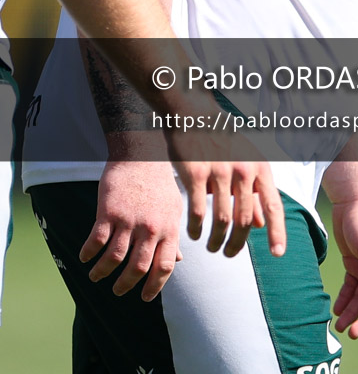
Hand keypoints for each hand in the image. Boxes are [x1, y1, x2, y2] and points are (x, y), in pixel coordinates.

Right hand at [80, 159, 182, 301]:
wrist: (141, 155)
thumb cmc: (159, 183)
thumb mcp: (173, 209)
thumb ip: (173, 236)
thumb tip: (178, 261)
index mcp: (168, 228)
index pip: (164, 267)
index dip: (155, 286)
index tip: (145, 297)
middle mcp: (150, 228)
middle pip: (138, 268)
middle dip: (125, 285)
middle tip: (118, 291)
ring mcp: (129, 220)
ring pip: (113, 259)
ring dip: (102, 273)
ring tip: (95, 277)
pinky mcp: (109, 212)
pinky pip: (96, 241)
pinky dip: (88, 254)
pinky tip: (84, 257)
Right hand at [165, 129, 285, 257]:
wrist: (195, 114)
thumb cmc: (224, 141)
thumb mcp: (247, 162)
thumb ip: (254, 193)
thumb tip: (261, 225)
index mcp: (260, 167)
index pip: (273, 205)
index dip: (277, 232)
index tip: (278, 254)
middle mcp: (243, 170)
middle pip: (244, 219)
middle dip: (237, 243)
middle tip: (229, 254)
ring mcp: (219, 171)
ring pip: (221, 219)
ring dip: (216, 240)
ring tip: (212, 247)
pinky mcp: (195, 173)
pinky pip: (197, 211)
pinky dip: (196, 228)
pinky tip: (194, 234)